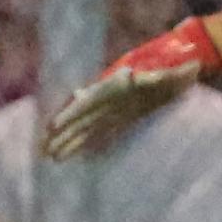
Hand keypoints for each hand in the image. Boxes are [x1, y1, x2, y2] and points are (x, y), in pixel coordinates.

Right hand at [42, 18, 221, 159]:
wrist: (173, 63)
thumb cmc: (170, 67)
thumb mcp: (171, 71)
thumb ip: (174, 73)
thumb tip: (180, 69)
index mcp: (115, 87)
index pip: (87, 102)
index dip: (70, 114)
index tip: (53, 125)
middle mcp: (109, 101)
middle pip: (80, 119)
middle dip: (61, 135)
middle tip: (42, 150)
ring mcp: (112, 111)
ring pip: (85, 129)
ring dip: (68, 143)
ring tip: (49, 158)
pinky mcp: (121, 120)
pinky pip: (98, 134)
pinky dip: (85, 144)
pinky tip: (73, 157)